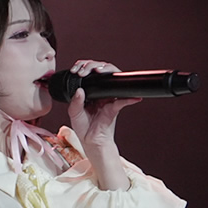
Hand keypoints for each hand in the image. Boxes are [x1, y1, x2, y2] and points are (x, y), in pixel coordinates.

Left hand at [66, 60, 136, 189]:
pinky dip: (129, 98)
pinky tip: (133, 97)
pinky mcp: (115, 108)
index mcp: (89, 92)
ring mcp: (108, 99)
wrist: (91, 141)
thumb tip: (79, 90)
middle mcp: (100, 93)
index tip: (78, 69)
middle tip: (88, 69)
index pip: (89, 74)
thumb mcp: (74, 113)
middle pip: (102, 73)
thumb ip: (75, 102)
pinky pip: (123, 101)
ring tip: (101, 71)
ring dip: (108, 73)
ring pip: (113, 82)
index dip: (85, 66)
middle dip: (95, 66)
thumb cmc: (83, 127)